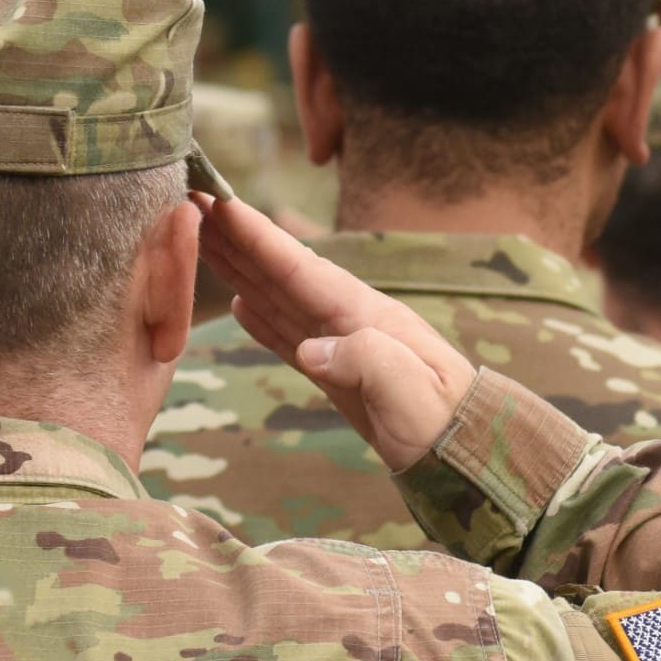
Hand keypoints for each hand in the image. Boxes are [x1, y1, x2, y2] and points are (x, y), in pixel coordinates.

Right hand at [194, 194, 475, 470]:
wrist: (466, 458)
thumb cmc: (443, 425)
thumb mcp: (410, 392)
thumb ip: (366, 361)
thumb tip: (309, 349)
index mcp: (369, 317)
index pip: (304, 270)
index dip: (260, 239)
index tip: (220, 203)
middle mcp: (354, 322)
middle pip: (286, 273)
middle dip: (241, 239)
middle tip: (194, 203)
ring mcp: (347, 347)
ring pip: (283, 299)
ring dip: (244, 270)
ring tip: (205, 240)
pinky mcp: (342, 375)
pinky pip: (293, 336)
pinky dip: (264, 317)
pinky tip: (242, 303)